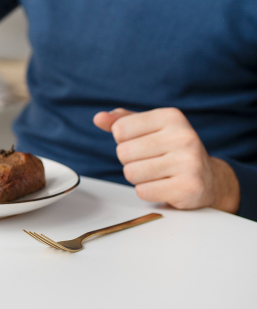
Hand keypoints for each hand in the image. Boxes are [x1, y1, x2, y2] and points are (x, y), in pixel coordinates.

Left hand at [93, 107, 239, 212]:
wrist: (209, 179)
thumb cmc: (171, 151)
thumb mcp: (149, 129)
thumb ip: (122, 122)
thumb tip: (98, 118)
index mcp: (171, 117)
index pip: (120, 129)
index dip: (124, 141)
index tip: (143, 144)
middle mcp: (184, 136)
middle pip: (123, 152)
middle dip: (130, 161)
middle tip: (151, 162)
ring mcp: (189, 162)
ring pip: (131, 173)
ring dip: (138, 177)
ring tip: (158, 174)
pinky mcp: (188, 187)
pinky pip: (143, 191)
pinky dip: (148, 191)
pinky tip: (164, 186)